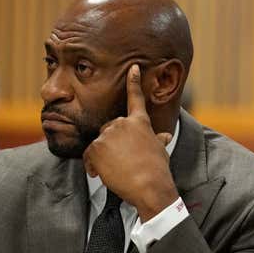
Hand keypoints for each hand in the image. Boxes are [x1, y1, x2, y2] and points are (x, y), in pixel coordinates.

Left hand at [83, 64, 178, 221]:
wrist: (149, 185)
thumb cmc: (157, 170)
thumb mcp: (160, 151)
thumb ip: (157, 140)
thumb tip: (165, 136)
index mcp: (140, 122)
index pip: (136, 97)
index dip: (134, 81)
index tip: (133, 67)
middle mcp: (123, 123)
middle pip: (109, 129)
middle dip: (111, 144)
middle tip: (120, 162)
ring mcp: (108, 133)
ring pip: (99, 143)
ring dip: (101, 157)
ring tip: (113, 171)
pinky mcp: (97, 145)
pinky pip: (88, 155)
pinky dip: (91, 165)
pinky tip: (99, 174)